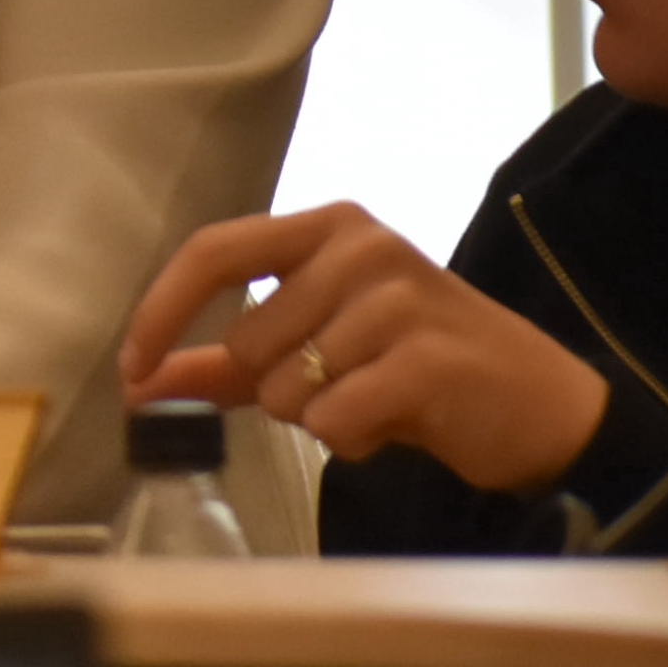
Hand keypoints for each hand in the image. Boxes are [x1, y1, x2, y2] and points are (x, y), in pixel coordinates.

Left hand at [116, 202, 607, 493]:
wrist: (535, 404)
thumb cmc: (415, 367)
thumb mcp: (317, 351)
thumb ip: (224, 362)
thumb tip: (141, 382)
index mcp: (329, 228)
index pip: (214, 252)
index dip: (162, 312)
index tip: (131, 369)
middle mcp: (362, 247)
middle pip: (246, 342)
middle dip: (279, 389)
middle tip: (345, 385)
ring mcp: (397, 298)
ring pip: (286, 389)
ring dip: (321, 417)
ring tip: (379, 399)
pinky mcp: (425, 358)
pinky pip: (332, 419)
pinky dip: (352, 439)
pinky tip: (396, 422)